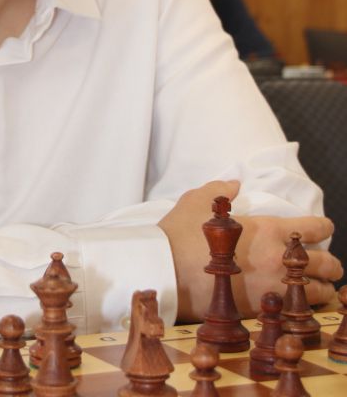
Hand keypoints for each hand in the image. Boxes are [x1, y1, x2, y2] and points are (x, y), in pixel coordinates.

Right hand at [158, 180, 342, 322]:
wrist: (166, 270)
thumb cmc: (181, 233)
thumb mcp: (197, 200)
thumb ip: (220, 189)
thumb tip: (234, 184)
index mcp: (268, 230)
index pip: (315, 228)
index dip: (323, 227)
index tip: (323, 228)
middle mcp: (278, 260)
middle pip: (327, 264)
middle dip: (331, 264)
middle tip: (326, 265)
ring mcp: (272, 288)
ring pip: (318, 293)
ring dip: (320, 289)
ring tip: (315, 288)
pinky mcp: (261, 310)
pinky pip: (297, 313)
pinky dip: (302, 309)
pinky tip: (295, 305)